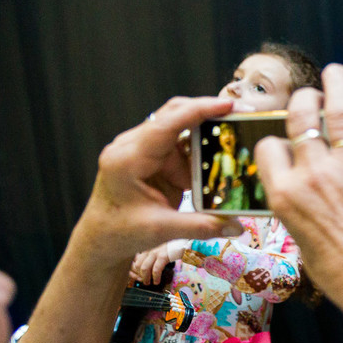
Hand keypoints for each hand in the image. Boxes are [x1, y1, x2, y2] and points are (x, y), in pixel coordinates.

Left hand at [77, 97, 243, 264]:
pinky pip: (182, 147)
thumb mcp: (162, 230)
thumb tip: (238, 225)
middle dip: (207, 114)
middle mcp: (133, 147)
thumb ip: (202, 226)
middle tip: (240, 116)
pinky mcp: (154, 158)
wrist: (101, 237)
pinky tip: (219, 159)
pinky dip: (201, 152)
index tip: (227, 105)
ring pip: (181, 130)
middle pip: (175, 117)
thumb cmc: (121, 231)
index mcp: (128, 159)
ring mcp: (143, 150)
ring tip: (235, 138)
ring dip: (207, 135)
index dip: (198, 110)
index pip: (167, 124)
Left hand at [130, 239, 188, 284]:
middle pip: (137, 265)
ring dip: (146, 278)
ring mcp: (156, 252)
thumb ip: (149, 260)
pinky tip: (157, 281)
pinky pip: (156, 269)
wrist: (183, 242)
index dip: (133, 272)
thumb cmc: (170, 249)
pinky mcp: (164, 256)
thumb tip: (143, 273)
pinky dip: (155, 277)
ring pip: (144, 267)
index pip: (133, 262)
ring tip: (149, 283)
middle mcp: (148, 250)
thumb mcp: (157, 253)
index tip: (138, 278)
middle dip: (139, 276)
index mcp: (145, 250)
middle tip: (144, 282)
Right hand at [255, 66, 342, 311]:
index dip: (276, 142)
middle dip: (303, 102)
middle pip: (301, 118)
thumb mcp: (302, 244)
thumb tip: (299, 200)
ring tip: (336, 72)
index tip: (284, 142)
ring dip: (337, 86)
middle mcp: (313, 174)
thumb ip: (297, 213)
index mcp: (285, 193)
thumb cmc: (342, 276)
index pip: (270, 146)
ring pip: (339, 112)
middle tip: (310, 98)